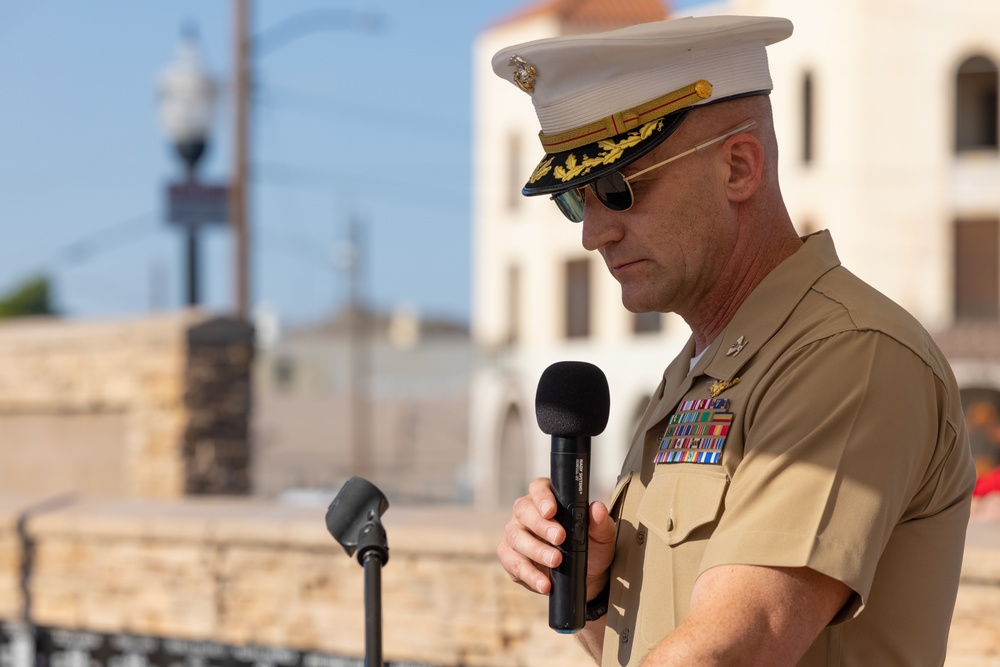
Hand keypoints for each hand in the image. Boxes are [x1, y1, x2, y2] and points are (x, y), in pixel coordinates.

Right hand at [497, 477, 616, 598]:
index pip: (538, 488)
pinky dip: (529, 575)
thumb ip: (600, 522)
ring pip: (516, 538)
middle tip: (559, 538)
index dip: (542, 497)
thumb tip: (597, 509)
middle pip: (523, 511)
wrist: (587, 576)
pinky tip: (544, 583)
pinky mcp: (511, 559)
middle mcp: (527, 514)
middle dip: (540, 525)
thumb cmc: (591, 547)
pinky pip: (513, 564)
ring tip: (556, 561)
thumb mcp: (602, 536)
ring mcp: (516, 535)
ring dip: (536, 551)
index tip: (551, 510)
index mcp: (547, 499)